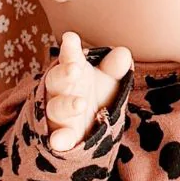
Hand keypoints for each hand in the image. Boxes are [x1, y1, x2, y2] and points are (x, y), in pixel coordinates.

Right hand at [44, 31, 131, 152]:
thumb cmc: (96, 95)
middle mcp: (60, 91)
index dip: (70, 49)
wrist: (87, 128)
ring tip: (80, 103)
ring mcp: (58, 113)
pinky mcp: (60, 135)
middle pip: (57, 79)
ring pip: (57, 108)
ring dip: (67, 105)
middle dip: (64, 74)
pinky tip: (60, 142)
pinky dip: (59, 139)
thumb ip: (115, 68)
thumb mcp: (108, 80)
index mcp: (72, 72)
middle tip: (75, 69)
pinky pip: (57, 137)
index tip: (71, 39)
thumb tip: (123, 54)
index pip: (69, 57)